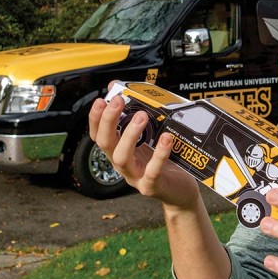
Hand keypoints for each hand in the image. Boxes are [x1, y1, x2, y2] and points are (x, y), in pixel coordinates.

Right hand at [89, 93, 199, 209]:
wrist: (181, 191)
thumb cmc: (166, 161)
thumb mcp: (151, 137)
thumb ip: (139, 114)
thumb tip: (122, 87)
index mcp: (120, 150)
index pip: (99, 134)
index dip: (96, 118)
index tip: (102, 99)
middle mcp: (123, 164)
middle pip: (105, 143)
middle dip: (109, 121)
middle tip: (119, 101)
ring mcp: (135, 177)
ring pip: (122, 158)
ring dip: (129, 135)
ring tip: (142, 116)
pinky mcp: (152, 186)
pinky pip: (152, 171)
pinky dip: (158, 155)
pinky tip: (166, 139)